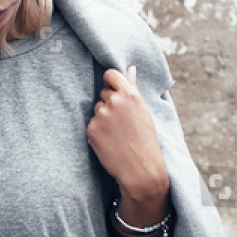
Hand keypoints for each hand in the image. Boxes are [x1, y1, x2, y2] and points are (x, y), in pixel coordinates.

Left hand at [86, 65, 168, 202]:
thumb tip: (130, 67)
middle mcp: (114, 101)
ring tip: (118, 134)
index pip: (110, 74)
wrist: (140, 169)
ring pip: (97, 109)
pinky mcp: (91, 129)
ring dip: (104, 119)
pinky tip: (110, 142)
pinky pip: (92, 124)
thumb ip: (133, 87)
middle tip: (123, 123)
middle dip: (110, 104)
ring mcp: (101, 115)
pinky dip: (98, 132)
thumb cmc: (146, 139)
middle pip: (103, 93)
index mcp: (129, 94)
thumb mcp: (143, 111)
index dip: (111, 82)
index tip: (115, 91)